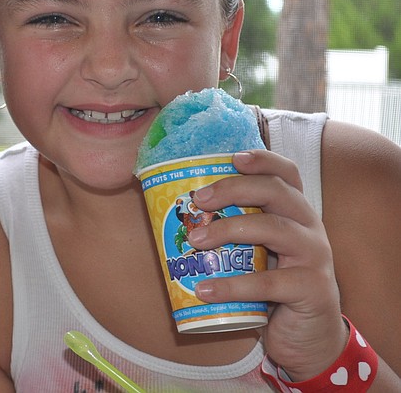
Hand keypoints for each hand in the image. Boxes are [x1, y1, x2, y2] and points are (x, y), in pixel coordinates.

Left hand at [186, 149, 347, 380]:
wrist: (307, 336)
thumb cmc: (273, 287)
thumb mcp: (257, 253)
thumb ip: (234, 230)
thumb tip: (179, 214)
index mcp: (296, 213)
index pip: (287, 174)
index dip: (263, 160)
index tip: (233, 158)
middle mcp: (310, 228)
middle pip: (276, 192)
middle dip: (234, 189)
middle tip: (198, 199)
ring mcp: (315, 257)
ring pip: (274, 230)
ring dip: (228, 230)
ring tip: (195, 241)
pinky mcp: (312, 290)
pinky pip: (269, 283)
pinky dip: (233, 285)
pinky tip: (205, 290)